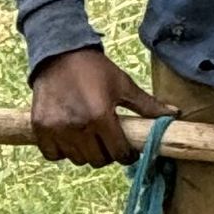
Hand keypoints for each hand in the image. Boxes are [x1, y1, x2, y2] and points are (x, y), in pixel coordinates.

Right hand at [30, 47, 162, 166]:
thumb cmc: (94, 69)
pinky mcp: (40, 127)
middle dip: (107, 154)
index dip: (127, 154)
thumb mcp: (123, 84)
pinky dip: (61, 151)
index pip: (119, 154)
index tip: (126, 149)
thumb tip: (174, 114)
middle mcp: (78, 126)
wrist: (58, 52)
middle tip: (107, 141)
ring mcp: (57, 129)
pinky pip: (53, 155)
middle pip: (98, 160)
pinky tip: (68, 137)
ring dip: (85, 152)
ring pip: (77, 159)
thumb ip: (146, 105)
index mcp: (100, 116)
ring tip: (88, 136)